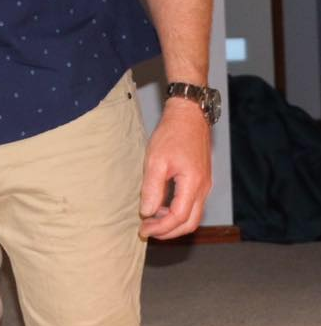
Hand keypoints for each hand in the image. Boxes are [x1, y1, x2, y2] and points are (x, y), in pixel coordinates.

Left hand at [139, 99, 211, 239]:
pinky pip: (192, 204)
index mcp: (193, 184)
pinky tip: (162, 206)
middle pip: (190, 223)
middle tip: (148, 231)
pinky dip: (178, 212)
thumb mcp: (156, 160)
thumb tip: (148, 212)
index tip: (143, 230)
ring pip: (193, 215)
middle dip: (168, 231)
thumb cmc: (172, 134)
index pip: (178, 218)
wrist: (189, 115)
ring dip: (173, 222)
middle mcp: (203, 189)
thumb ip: (153, 188)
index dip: (161, 228)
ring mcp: (205, 185)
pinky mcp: (202, 180)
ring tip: (152, 219)